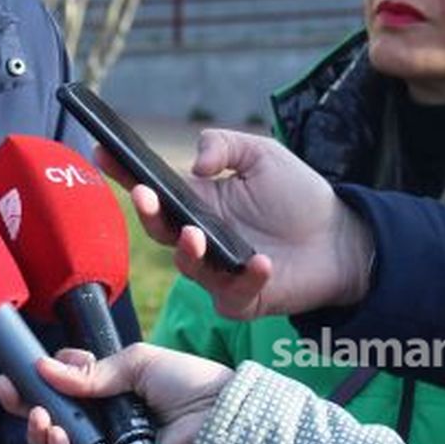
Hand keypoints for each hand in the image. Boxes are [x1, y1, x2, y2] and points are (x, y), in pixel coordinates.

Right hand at [0, 344, 232, 443]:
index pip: (62, 393)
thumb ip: (93, 371)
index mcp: (111, 396)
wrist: (224, 417)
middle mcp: (107, 427)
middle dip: (27, 411)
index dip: (35, 386)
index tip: (13, 376)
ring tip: (40, 421)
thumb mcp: (139, 363)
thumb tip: (46, 369)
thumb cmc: (192, 385)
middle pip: (53, 427)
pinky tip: (58, 440)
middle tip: (13, 397)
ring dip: (40, 437)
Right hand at [99, 128, 373, 318]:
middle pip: (159, 229)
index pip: (152, 187)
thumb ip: (224, 145)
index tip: (102, 152)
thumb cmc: (298, 196)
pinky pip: (234, 293)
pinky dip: (246, 277)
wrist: (342, 238)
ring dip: (187, 250)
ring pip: (188, 266)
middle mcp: (199, 237)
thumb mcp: (261, 154)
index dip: (124, 172)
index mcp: (197, 202)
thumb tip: (195, 167)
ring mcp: (218, 271)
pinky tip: (260, 262)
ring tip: (195, 234)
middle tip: (143, 195)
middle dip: (146, 212)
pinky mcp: (243, 298)